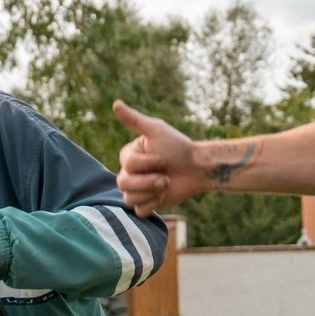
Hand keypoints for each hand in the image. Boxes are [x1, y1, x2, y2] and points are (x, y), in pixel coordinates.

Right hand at [113, 100, 205, 215]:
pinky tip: (164, 195)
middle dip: (149, 182)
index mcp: (129, 156)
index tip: (163, 158)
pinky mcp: (147, 204)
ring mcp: (138, 189)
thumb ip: (134, 120)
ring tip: (166, 184)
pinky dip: (153, 204)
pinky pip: (140, 211)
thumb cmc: (179, 147)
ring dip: (152, 193)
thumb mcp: (156, 130)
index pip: (127, 166)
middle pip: (123, 184)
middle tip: (166, 178)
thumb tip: (115, 103)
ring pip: (130, 200)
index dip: (147, 164)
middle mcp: (129, 173)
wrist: (198, 168)